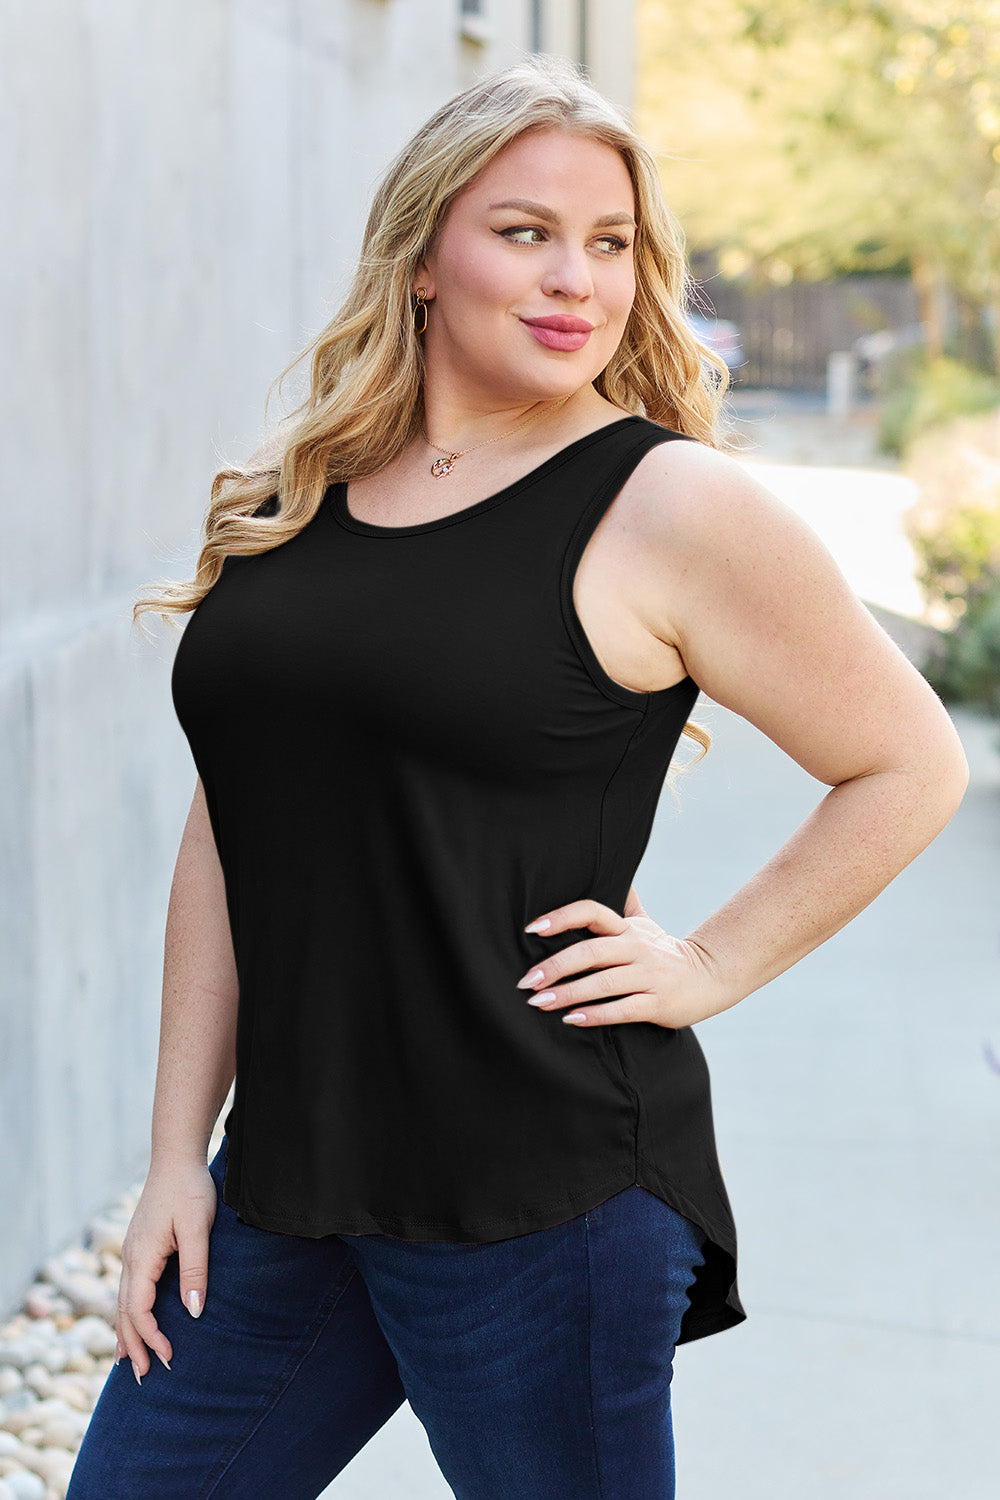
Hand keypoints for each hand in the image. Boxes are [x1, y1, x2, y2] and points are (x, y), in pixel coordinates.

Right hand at [115, 1159, 216, 1382]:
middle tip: (145, 1376)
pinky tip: (134, 1320)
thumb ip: (195, 1270)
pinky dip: (129, 1312)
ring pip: (123, 1301)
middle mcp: (131, 1257)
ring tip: (130, 1362)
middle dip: (134, 1345)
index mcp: (142, 1257)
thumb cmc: (190, 1190)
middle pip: (125, 1312)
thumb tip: (192, 1313)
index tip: (168, 1356)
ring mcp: (132, 1251)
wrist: (176, 1158)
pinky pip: (129, 1288)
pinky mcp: (140, 1246)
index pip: (139, 1309)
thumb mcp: (197, 1230)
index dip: (151, 1336)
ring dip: (127, 1332)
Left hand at [518, 892, 737, 1029]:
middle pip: (591, 952)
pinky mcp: (658, 1004)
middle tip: (526, 981)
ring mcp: (648, 976)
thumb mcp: (644, 923)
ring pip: (603, 983)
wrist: (710, 976)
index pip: (592, 912)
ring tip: (539, 1002)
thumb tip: (611, 870)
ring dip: (568, 994)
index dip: (561, 918)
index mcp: (628, 929)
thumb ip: (624, 903)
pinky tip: (572, 1020)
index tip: (531, 928)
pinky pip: (622, 1010)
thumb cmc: (664, 952)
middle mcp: (637, 948)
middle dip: (555, 967)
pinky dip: (595, 1015)